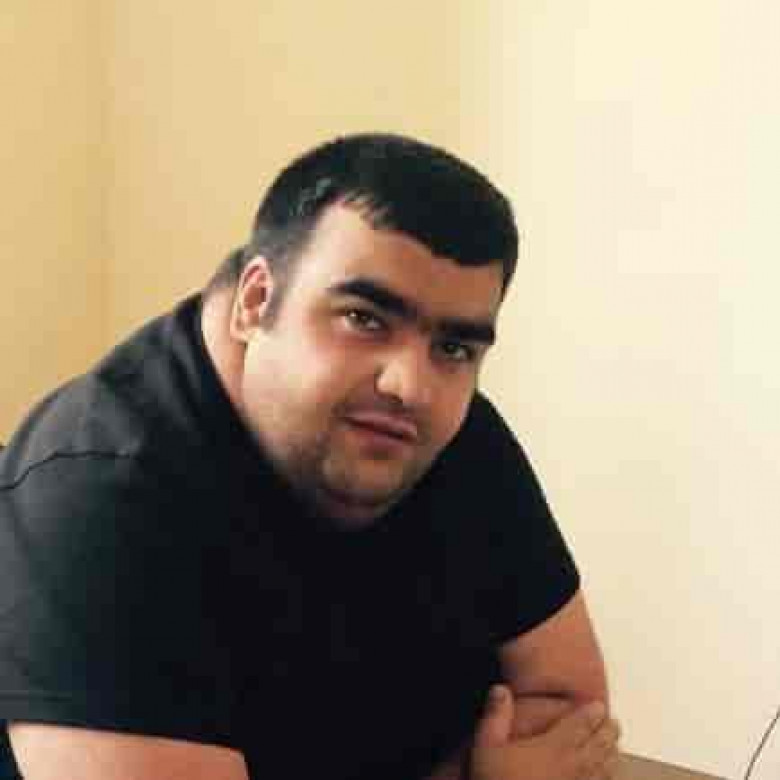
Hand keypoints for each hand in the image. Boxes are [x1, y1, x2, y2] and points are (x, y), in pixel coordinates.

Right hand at [470, 685, 620, 779]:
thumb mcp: (487, 747)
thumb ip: (496, 716)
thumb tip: (501, 690)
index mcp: (552, 747)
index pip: (579, 724)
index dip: (591, 713)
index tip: (598, 705)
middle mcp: (570, 767)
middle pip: (597, 745)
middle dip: (607, 731)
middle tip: (613, 722)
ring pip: (603, 769)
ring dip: (611, 755)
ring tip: (616, 747)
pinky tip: (609, 778)